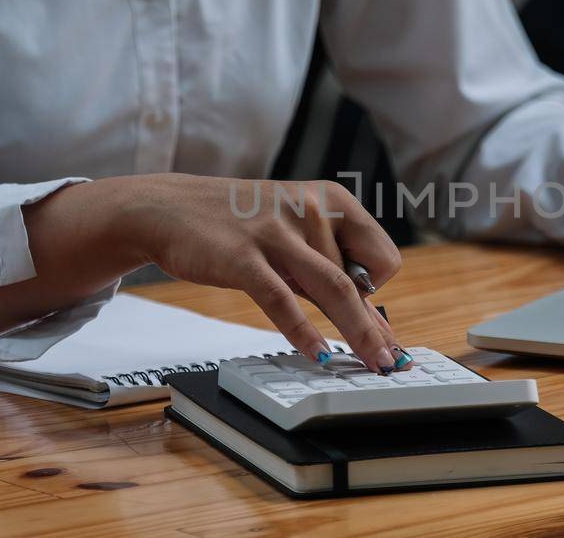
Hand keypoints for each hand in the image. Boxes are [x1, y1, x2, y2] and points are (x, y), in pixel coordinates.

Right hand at [125, 175, 405, 373]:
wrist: (170, 209)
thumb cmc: (238, 224)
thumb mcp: (292, 230)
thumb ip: (325, 269)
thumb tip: (367, 319)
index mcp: (330, 200)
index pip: (380, 253)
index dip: (376, 286)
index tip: (364, 310)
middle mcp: (310, 210)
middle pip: (359, 279)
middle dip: (375, 326)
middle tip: (393, 362)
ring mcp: (276, 233)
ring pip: (332, 290)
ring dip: (359, 333)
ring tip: (373, 364)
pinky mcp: (243, 257)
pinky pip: (282, 300)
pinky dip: (304, 331)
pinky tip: (317, 354)